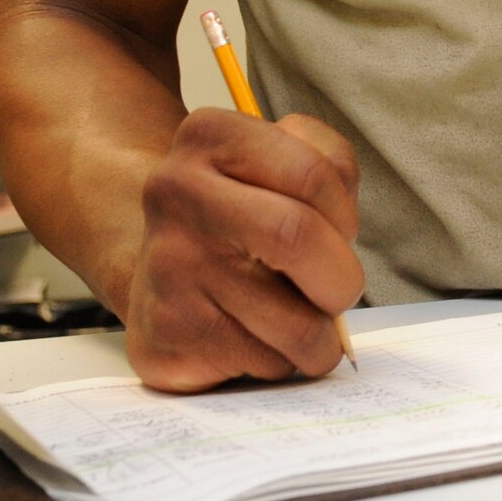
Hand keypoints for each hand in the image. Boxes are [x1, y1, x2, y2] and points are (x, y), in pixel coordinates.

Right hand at [124, 108, 365, 391]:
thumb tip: (344, 233)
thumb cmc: (244, 213)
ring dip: (319, 334)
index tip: (341, 230)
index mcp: (209, 137)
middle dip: (341, 278)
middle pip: (297, 236)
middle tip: (339, 289)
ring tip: (300, 320)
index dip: (345, 212)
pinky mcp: (162, 339)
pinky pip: (263, 363)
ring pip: (292, 321)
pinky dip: (282, 361)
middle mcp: (175, 195)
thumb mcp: (283, 159)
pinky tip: (258, 339)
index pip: (311, 172)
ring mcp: (165, 269)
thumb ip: (330, 166)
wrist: (157, 269)